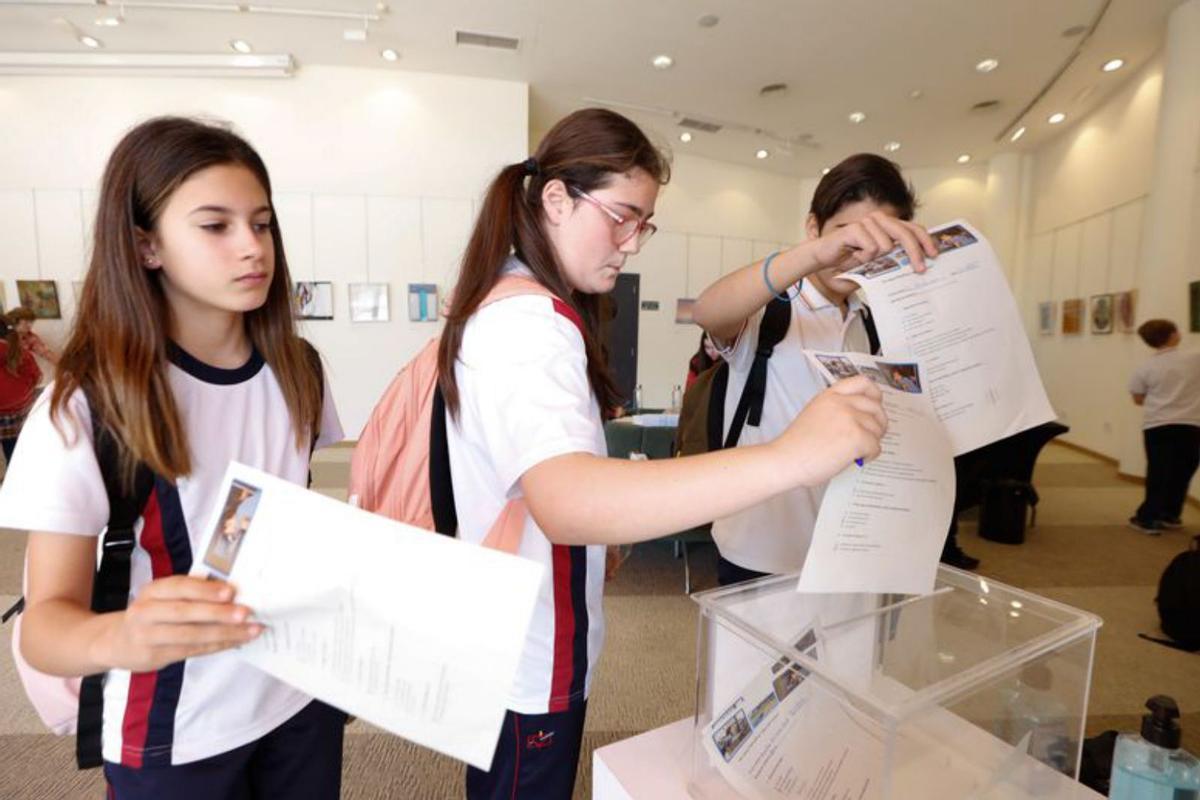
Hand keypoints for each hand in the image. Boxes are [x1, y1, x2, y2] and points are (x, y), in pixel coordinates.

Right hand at [98, 576, 261, 671]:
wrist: (115, 642)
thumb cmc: (151, 613)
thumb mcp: (162, 597)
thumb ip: (190, 593)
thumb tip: (232, 592)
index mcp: (152, 591)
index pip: (179, 587)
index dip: (205, 589)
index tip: (231, 591)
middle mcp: (146, 612)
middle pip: (184, 612)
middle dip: (217, 613)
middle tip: (245, 613)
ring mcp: (148, 636)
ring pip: (190, 635)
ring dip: (224, 633)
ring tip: (251, 630)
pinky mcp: (155, 656)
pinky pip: (192, 650)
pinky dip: (217, 646)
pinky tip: (237, 641)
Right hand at [773, 376, 886, 486]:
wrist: (786, 460)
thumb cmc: (797, 445)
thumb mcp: (815, 413)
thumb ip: (836, 409)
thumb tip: (861, 417)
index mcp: (830, 395)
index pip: (862, 382)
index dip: (874, 394)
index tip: (876, 404)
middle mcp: (841, 403)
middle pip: (876, 407)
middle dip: (878, 423)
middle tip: (870, 435)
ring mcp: (850, 419)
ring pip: (877, 429)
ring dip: (871, 441)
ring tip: (856, 451)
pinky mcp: (857, 437)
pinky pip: (876, 446)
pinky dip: (869, 455)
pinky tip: (856, 458)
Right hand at [811, 212, 936, 273]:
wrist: (823, 260)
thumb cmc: (850, 261)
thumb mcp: (877, 262)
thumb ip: (894, 259)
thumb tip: (918, 264)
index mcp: (888, 225)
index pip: (913, 228)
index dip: (926, 240)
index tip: (934, 255)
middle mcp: (879, 220)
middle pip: (905, 233)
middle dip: (915, 253)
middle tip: (920, 269)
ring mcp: (867, 222)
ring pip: (886, 245)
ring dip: (875, 259)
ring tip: (862, 259)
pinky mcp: (855, 229)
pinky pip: (870, 249)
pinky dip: (863, 258)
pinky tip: (853, 255)